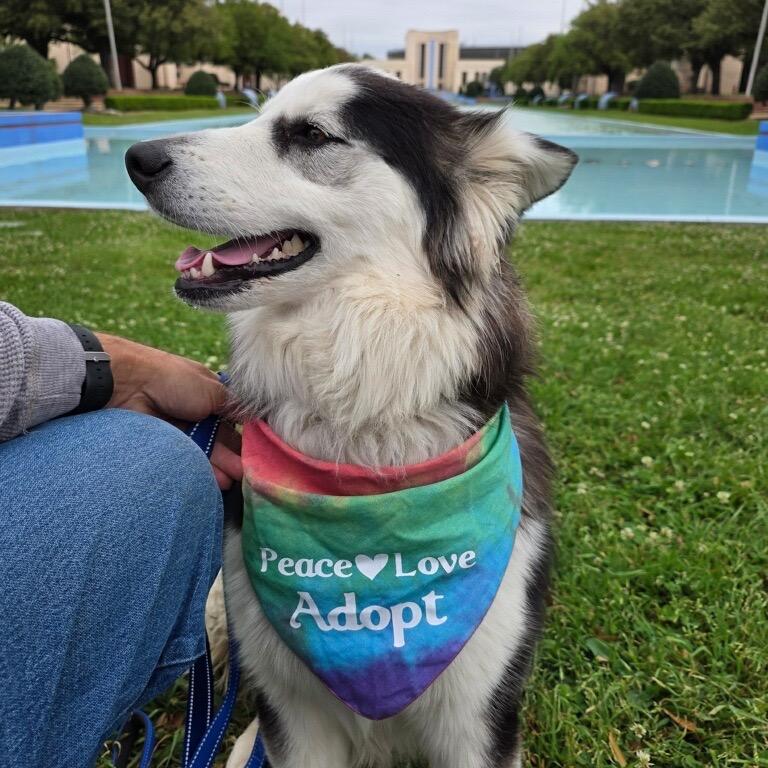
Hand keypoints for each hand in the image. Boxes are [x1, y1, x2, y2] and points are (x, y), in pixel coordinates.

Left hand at [96, 334, 241, 488]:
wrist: (127, 385)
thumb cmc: (174, 380)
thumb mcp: (212, 388)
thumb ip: (233, 405)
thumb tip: (251, 418)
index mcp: (208, 393)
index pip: (232, 417)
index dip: (245, 433)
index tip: (258, 449)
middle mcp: (196, 412)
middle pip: (220, 437)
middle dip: (235, 454)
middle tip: (249, 472)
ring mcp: (180, 430)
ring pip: (206, 450)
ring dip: (221, 465)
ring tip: (236, 480)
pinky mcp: (165, 445)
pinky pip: (188, 459)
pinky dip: (203, 469)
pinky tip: (218, 481)